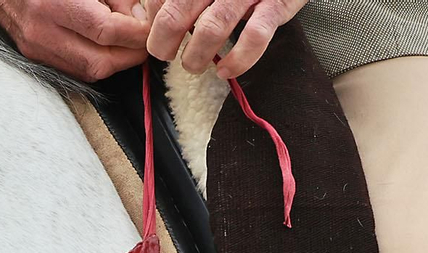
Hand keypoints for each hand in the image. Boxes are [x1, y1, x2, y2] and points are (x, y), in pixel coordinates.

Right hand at [0, 0, 151, 81]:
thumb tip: (138, 16)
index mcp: (52, 4)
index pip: (105, 30)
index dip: (134, 34)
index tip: (148, 29)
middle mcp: (41, 30)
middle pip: (99, 62)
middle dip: (129, 56)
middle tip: (143, 42)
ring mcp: (34, 46)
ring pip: (87, 72)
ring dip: (114, 63)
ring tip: (127, 45)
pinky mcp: (32, 53)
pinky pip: (73, 69)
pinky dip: (94, 62)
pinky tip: (104, 48)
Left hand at [146, 0, 307, 77]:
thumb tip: (153, 17)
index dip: (152, 22)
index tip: (156, 35)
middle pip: (175, 15)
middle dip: (163, 43)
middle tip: (165, 54)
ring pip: (211, 28)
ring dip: (195, 56)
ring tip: (193, 66)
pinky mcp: (275, 5)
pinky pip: (254, 36)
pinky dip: (238, 60)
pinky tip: (226, 70)